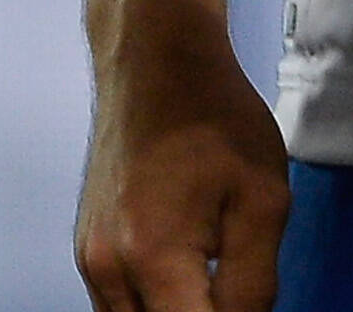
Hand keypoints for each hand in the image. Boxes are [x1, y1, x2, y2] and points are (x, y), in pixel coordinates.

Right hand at [75, 0, 290, 309]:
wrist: (155, 65)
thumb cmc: (216, 120)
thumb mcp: (265, 201)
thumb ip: (254, 283)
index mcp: (152, 258)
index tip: (251, 308)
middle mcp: (106, 270)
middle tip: (235, 291)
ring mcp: (89, 263)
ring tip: (216, 287)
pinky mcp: (87, 252)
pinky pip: (118, 306)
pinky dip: (155, 307)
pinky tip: (189, 285)